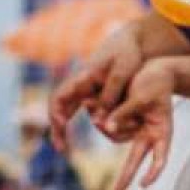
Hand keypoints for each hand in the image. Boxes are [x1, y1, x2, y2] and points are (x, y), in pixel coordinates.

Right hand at [47, 25, 144, 150]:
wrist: (133, 40)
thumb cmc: (128, 53)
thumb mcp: (122, 73)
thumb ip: (111, 95)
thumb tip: (99, 121)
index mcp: (83, 77)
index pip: (60, 96)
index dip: (57, 113)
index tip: (61, 127)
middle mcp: (80, 84)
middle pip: (60, 107)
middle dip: (57, 127)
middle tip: (59, 148)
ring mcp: (87, 88)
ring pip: (69, 110)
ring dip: (65, 128)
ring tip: (65, 148)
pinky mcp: (96, 91)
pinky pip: (83, 109)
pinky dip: (78, 122)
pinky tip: (80, 136)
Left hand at [102, 60, 176, 189]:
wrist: (154, 70)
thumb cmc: (154, 84)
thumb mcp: (140, 98)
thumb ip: (124, 114)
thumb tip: (106, 128)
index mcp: (161, 132)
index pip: (160, 157)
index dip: (153, 171)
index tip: (144, 184)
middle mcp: (149, 134)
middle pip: (136, 158)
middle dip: (126, 176)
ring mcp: (136, 129)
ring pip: (115, 136)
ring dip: (104, 125)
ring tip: (90, 102)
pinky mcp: (124, 121)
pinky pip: (109, 125)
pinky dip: (100, 118)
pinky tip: (89, 104)